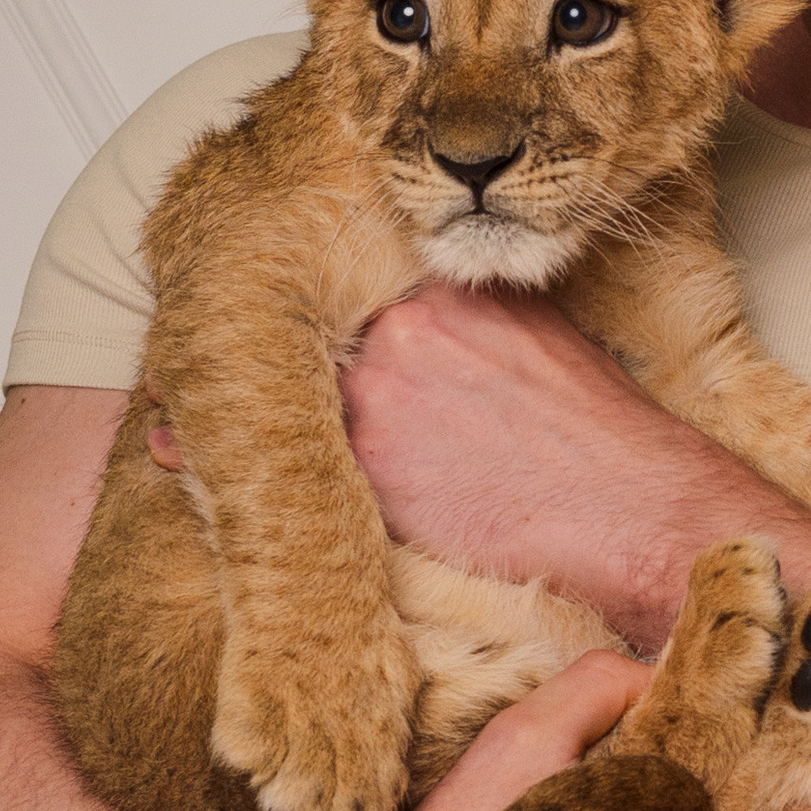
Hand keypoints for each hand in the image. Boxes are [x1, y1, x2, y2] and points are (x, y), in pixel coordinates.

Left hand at [154, 287, 766, 647]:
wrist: (646, 522)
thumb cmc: (608, 452)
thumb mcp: (533, 348)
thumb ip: (458, 329)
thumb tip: (394, 336)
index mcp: (440, 291)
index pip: (329, 288)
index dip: (279, 316)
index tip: (228, 324)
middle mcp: (396, 330)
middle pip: (283, 340)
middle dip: (234, 364)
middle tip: (170, 384)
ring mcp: (377, 401)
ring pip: (268, 405)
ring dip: (217, 422)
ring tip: (164, 429)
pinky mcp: (370, 478)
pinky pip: (276, 475)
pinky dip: (234, 482)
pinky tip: (193, 476)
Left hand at [335, 286, 673, 580]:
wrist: (626, 506)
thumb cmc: (602, 431)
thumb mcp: (541, 337)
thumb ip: (474, 326)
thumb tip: (447, 341)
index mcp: (443, 291)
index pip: (384, 316)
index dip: (401, 361)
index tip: (421, 391)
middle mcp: (399, 330)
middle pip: (356, 362)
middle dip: (386, 401)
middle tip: (433, 441)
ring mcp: (377, 397)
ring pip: (347, 420)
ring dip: (378, 447)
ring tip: (439, 477)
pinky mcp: (371, 467)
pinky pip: (350, 475)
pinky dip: (381, 493)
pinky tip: (433, 507)